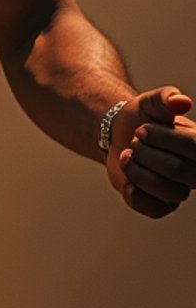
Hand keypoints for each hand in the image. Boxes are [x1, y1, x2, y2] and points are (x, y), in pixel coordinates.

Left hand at [106, 87, 194, 218]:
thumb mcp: (151, 101)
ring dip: (137, 172)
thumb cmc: (141, 116)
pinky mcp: (162, 204)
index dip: (162, 138)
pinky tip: (128, 181)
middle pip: (176, 170)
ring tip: (127, 156)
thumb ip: (166, 97)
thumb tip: (183, 102)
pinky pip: (155, 210)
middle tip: (132, 143)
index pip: (194, 146)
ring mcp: (180, 189)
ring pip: (167, 192)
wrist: (118, 134)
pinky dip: (136, 195)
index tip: (140, 130)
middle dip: (145, 154)